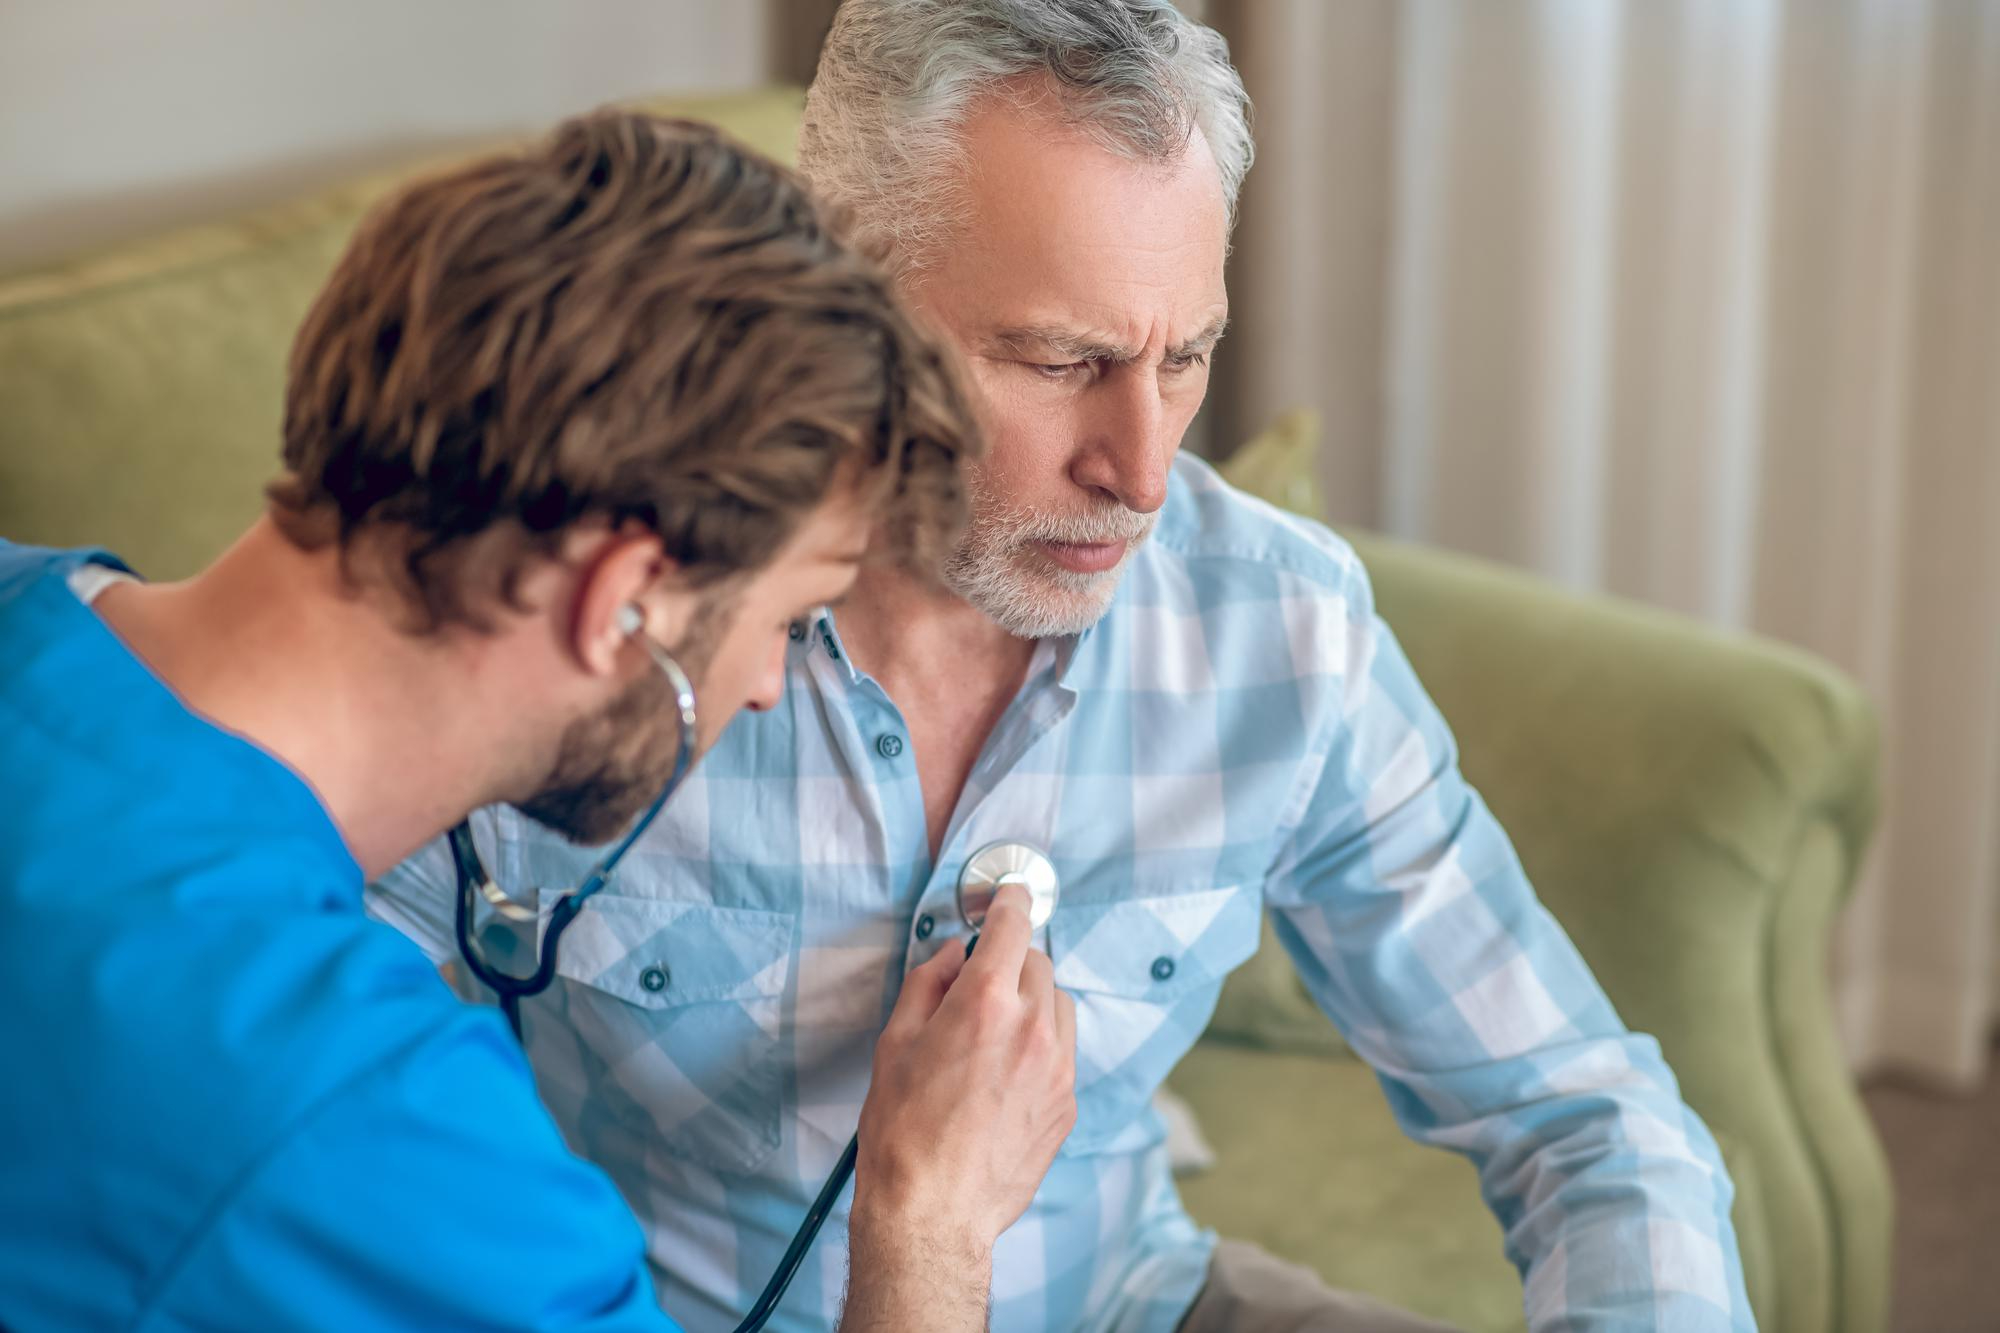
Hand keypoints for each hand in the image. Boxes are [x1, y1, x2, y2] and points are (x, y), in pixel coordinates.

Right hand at [841, 884, 1075, 1325]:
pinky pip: (1061, 1051)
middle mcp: (1032, 1028)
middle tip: (978, 987)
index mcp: (985, 1003)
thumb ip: (927, 984)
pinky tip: (1004, 1077)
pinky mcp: (1068, 1103)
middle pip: (1038, 963)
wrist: (933, 1213)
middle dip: (1011, 964)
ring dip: (1032, 1003)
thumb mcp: (895, 1042)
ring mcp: (1057, 1068)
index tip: (1010, 895)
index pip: (1012, 926)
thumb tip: (952, 956)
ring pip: (1057, 1006)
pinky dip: (1040, 1047)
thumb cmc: (901, 1131)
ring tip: (992, 1037)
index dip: (1010, 902)